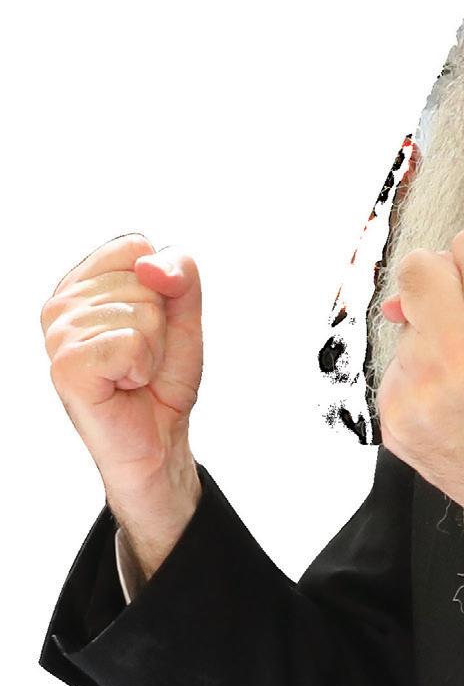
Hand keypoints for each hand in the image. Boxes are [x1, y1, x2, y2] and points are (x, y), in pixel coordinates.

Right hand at [41, 232, 202, 501]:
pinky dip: (142, 368)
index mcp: (81, 284)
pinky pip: (131, 343)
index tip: (150, 325)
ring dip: (153, 350)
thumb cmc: (162, 377)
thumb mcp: (183, 314)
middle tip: (142, 358)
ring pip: (142, 312)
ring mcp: (58, 335)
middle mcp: (60, 304)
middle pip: (143, 280)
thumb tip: (150, 265)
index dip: (162, 288)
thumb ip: (179, 274)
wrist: (160, 438)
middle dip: (160, 324)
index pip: (136, 247)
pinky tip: (124, 385)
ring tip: (132, 374)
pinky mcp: (67, 366)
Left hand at [377, 227, 463, 563]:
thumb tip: (406, 293)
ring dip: (428, 340)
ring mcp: (419, 383)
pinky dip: (417, 381)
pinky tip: (448, 406)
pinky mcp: (394, 415)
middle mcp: (458, 345)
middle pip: (418, 267)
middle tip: (458, 314)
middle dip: (437, 283)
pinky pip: (394, 370)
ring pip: (405, 323)